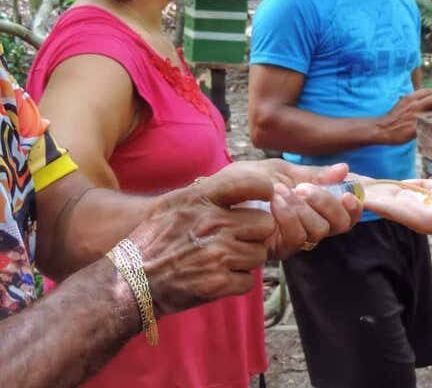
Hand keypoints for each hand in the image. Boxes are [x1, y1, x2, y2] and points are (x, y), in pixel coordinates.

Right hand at [129, 162, 281, 315]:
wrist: (130, 282)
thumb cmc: (153, 240)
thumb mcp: (173, 203)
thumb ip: (208, 193)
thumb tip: (243, 188)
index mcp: (202, 200)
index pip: (253, 184)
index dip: (263, 192)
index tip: (262, 199)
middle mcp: (213, 224)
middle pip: (265, 224)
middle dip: (254, 234)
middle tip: (238, 239)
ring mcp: (217, 254)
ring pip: (259, 254)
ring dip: (246, 260)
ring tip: (223, 260)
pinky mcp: (218, 283)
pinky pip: (248, 281)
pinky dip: (236, 283)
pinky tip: (218, 278)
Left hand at [255, 160, 362, 258]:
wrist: (218, 193)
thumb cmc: (249, 180)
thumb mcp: (282, 170)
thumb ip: (313, 173)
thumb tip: (345, 169)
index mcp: (317, 203)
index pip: (348, 212)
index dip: (354, 205)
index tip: (346, 193)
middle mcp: (312, 222)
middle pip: (341, 224)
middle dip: (327, 203)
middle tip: (304, 188)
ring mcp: (297, 236)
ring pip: (320, 230)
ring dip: (304, 208)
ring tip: (281, 192)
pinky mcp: (281, 248)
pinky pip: (298, 237)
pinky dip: (290, 216)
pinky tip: (275, 201)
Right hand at [375, 89, 431, 144]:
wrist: (382, 128)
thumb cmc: (394, 118)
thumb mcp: (403, 104)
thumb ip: (415, 102)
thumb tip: (429, 104)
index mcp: (410, 98)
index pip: (428, 91)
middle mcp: (414, 105)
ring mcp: (415, 116)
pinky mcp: (415, 128)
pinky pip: (429, 125)